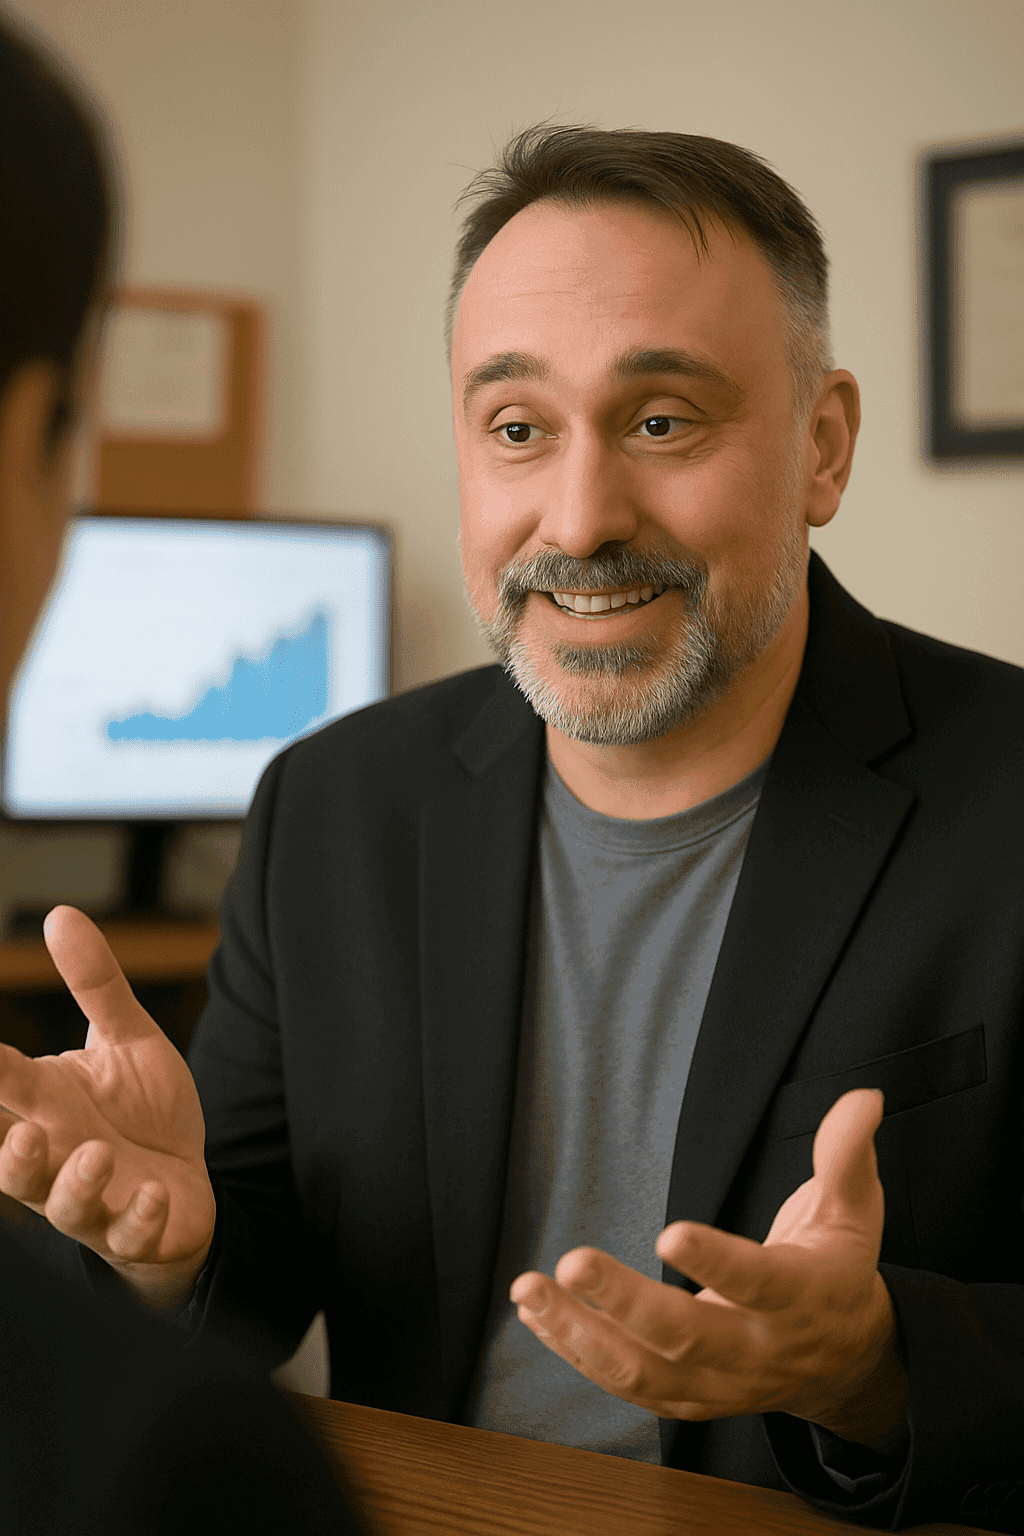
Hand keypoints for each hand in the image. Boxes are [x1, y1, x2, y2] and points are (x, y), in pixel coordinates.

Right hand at [0, 906, 215, 1311]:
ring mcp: (94, 1199)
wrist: (186, 1181)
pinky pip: (130, 1233)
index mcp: (45, 1106)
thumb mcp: (128, 1040)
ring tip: (96, 1153)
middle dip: (8, 1154)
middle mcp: (58, 1157)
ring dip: (76, 1183)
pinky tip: (154, 1193)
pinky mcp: (135, 1230)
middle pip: (11, 1163)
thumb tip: (59, 914)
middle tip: (21, 1129)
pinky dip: (139, 1217)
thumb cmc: (142, 1111)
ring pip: (63, 1206)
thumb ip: (95, 984)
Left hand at [509, 1088, 908, 1452]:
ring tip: (530, 1290)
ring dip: (581, 1334)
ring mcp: (720, 1383)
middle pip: (688, 1336)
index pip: (760, 1281)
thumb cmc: (838, 1270)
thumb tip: (863, 1099)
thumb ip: (847, 1155)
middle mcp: (758, 1349)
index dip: (717, 1261)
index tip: (668, 1232)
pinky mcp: (688, 1398)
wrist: (846, 1362)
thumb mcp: (854, 1210)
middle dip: (625, 1303)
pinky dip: (577, 1351)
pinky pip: (627, 1385)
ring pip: (645, 1372)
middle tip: (573, 1261)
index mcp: (802, 1298)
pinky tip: (538, 1314)